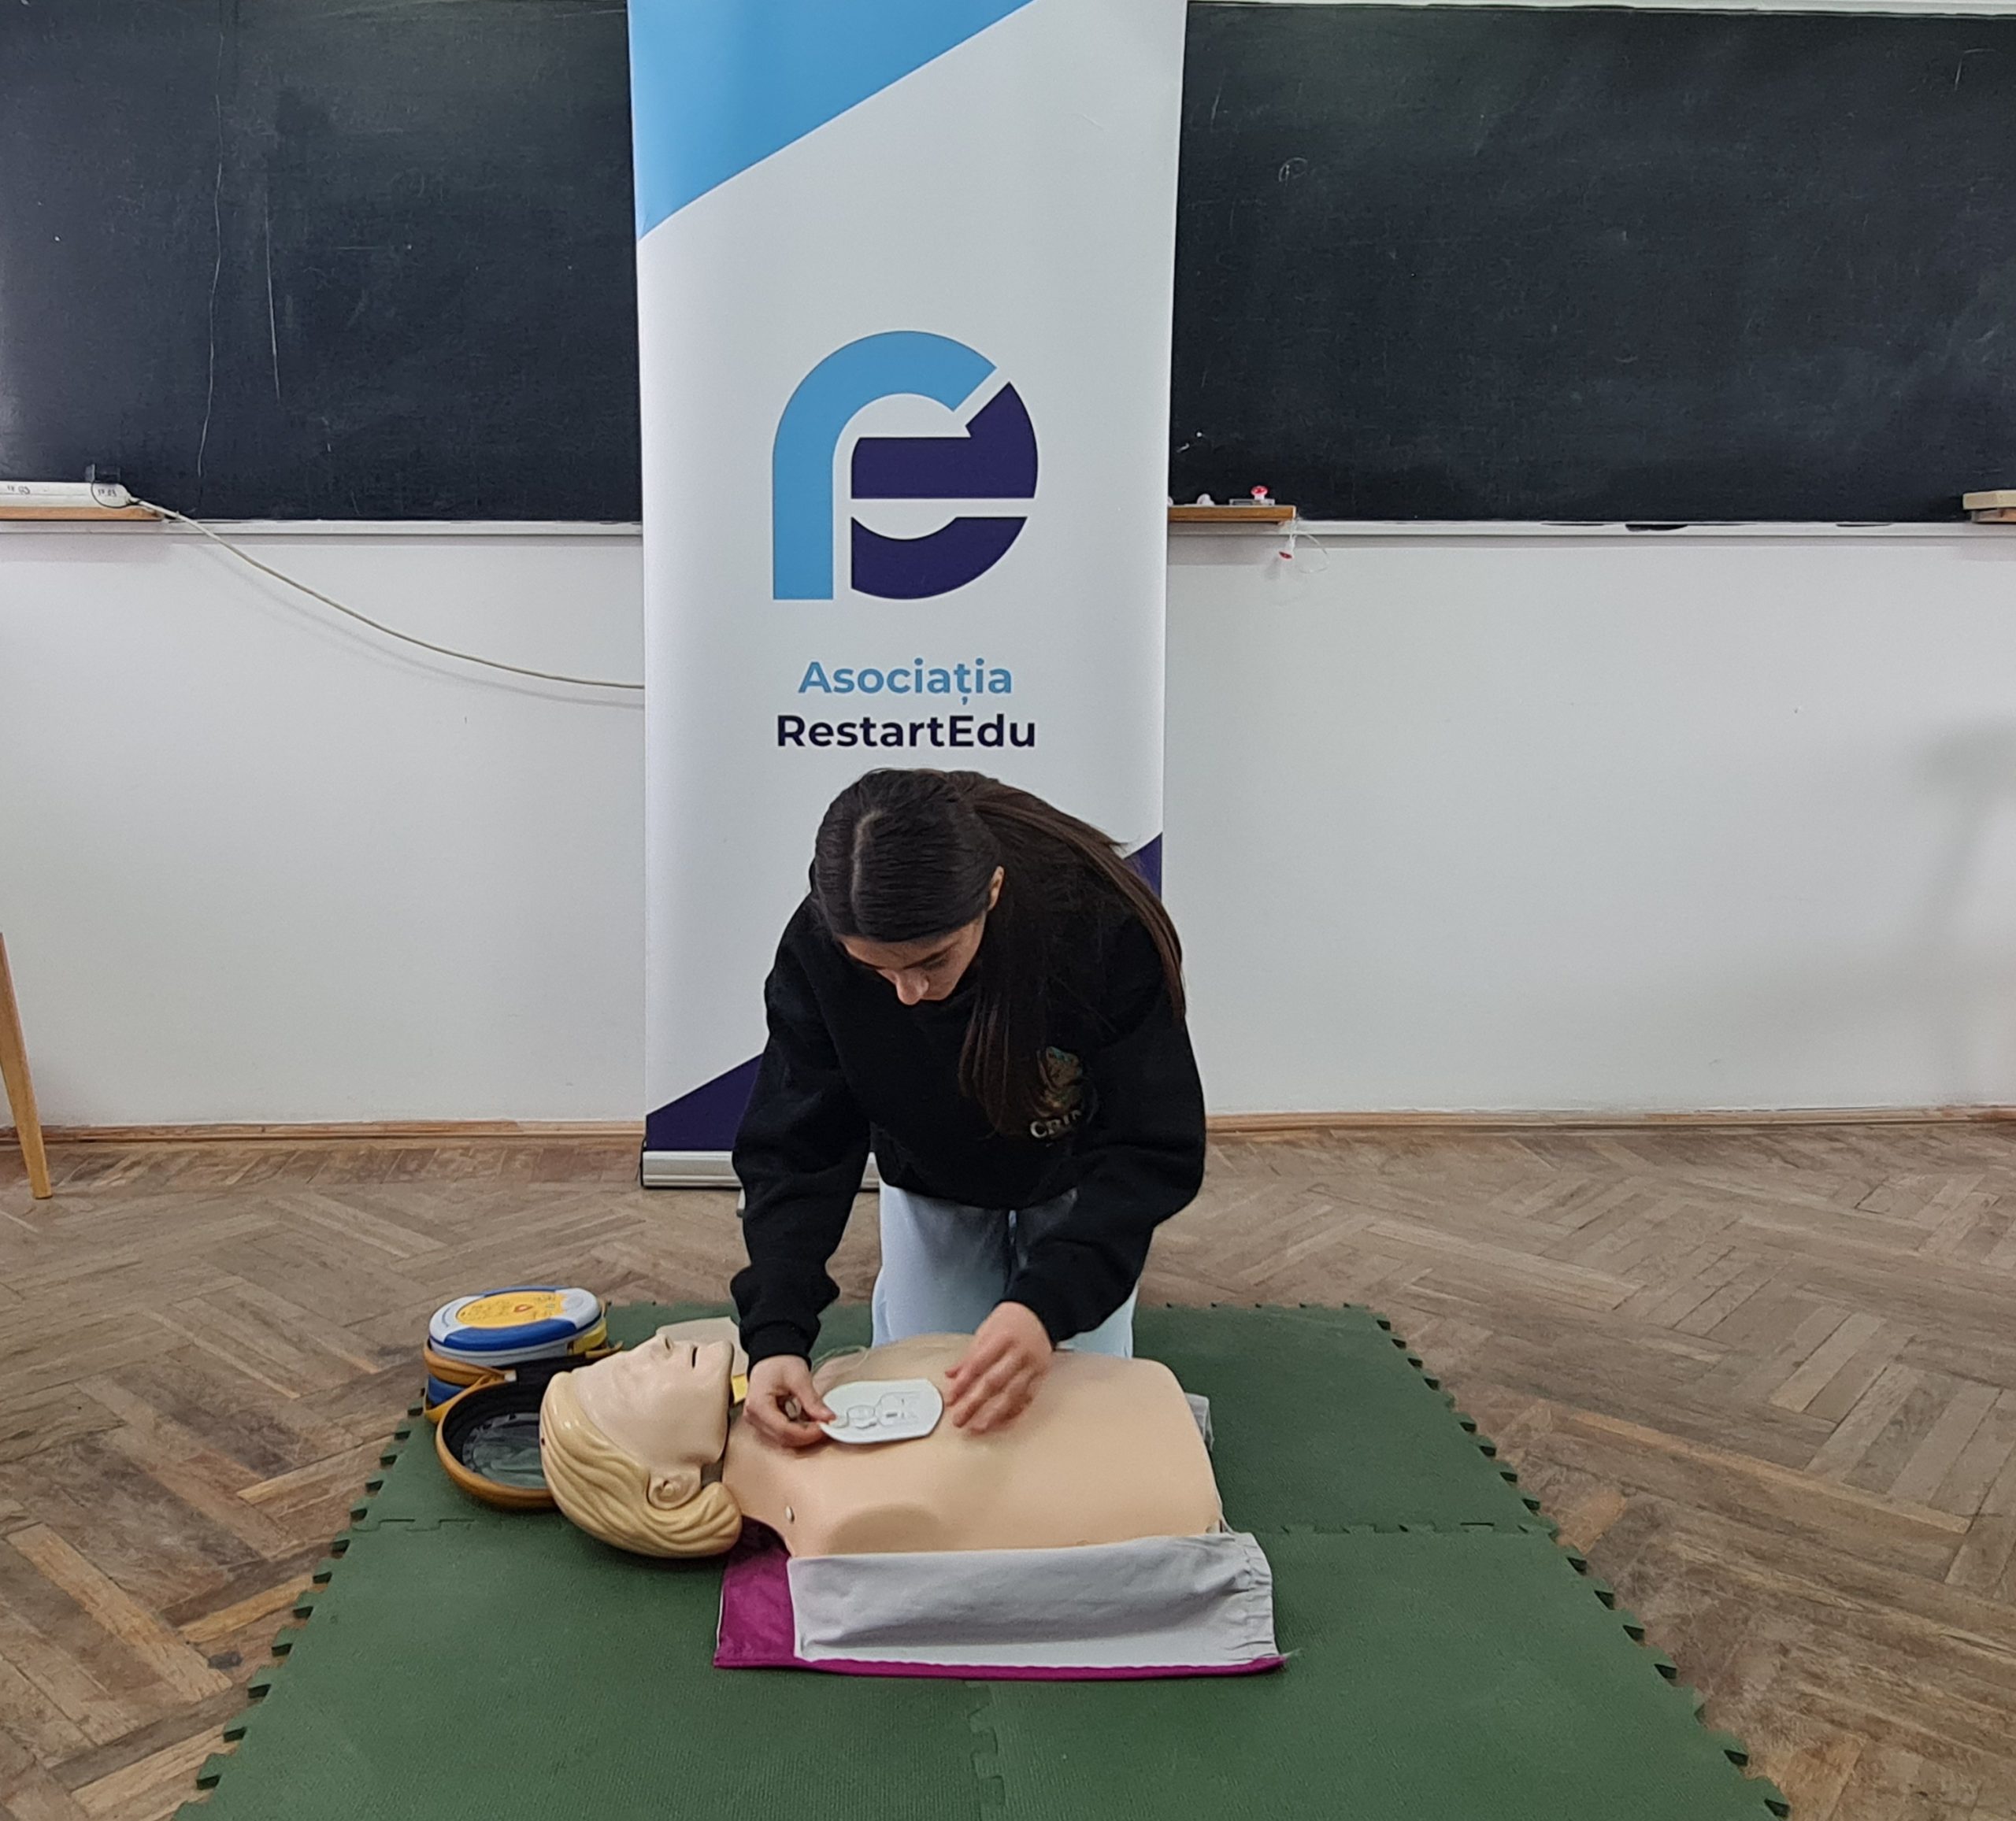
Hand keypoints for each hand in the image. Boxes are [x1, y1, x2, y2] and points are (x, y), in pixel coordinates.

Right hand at [743, 1355, 833, 1448]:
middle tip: (825, 1426)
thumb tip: (827, 1418)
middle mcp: (753, 1416)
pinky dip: (797, 1429)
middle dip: (806, 1435)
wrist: (772, 1355)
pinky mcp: (763, 1421)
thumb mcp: (799, 1378)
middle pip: (783, 1438)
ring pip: (782, 1438)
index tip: (824, 1427)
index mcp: (758, 1405)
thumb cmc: (779, 1361)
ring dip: (802, 1434)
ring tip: (818, 1421)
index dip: (807, 1433)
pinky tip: (807, 1420)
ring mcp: (756, 1420)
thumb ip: (813, 1401)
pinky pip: (781, 1432)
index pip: (784, 1430)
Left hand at [945, 1302, 1052, 1433]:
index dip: (963, 1383)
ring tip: (979, 1427)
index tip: (952, 1399)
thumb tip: (951, 1375)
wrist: (1040, 1313)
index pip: (978, 1364)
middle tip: (960, 1419)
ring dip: (994, 1414)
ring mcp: (1032, 1365)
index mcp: (1002, 1338)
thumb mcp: (986, 1331)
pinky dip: (1014, 1411)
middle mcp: (1019, 1352)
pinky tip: (1001, 1421)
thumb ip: (969, 1355)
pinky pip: (1028, 1397)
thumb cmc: (1010, 1320)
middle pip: (994, 1382)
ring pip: (1012, 1394)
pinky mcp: (1042, 1375)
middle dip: (975, 1403)